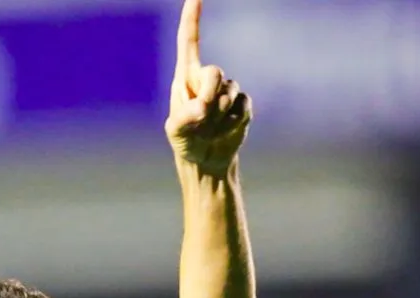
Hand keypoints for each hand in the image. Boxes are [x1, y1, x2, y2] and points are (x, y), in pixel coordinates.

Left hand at [165, 0, 251, 176]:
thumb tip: (203, 107)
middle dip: (209, 96)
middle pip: (215, 72)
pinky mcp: (242, 104)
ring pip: (230, 94)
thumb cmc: (185, 141)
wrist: (206, 158)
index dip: (192, 19)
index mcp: (186, 77)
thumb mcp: (176, 131)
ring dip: (219, 116)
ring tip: (210, 129)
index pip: (188, 42)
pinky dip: (233, 124)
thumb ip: (184, 117)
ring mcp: (227, 90)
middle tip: (202, 117)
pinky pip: (243, 108)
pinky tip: (224, 131)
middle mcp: (207, 78)